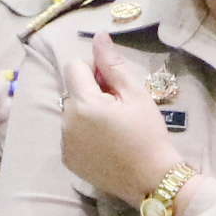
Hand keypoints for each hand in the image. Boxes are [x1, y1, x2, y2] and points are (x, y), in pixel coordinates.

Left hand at [55, 39, 181, 206]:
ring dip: (86, 112)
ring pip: (70, 112)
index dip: (94, 70)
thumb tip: (98, 36)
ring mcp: (64, 142)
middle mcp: (66, 121)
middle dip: (91, 91)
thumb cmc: (147, 134)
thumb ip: (112, 64)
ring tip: (112, 128)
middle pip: (72, 89)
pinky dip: (83, 133)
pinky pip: (70, 134)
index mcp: (82, 102)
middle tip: (118, 108)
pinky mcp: (67, 159)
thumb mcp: (135, 94)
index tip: (113, 85)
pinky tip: (104, 144)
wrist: (151, 180)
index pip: (74, 66)